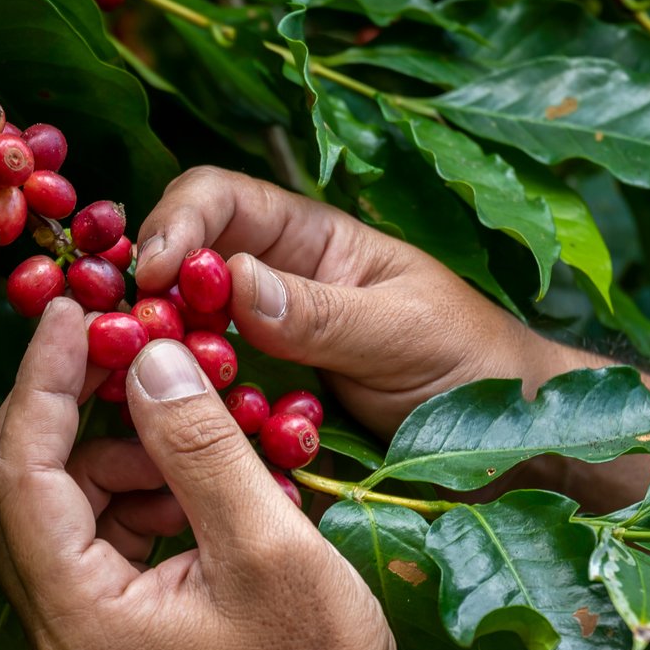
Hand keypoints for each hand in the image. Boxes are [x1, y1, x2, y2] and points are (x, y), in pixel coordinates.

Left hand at [0, 298, 480, 649]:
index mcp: (78, 618)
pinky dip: (131, 500)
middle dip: (62, 408)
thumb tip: (149, 354)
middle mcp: (56, 635)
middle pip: (15, 491)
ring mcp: (80, 644)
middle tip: (114, 343)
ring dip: (106, 456)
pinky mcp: (111, 644)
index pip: (20, 472)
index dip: (43, 381)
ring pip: (54, 515)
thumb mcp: (269, 549)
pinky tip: (192, 488)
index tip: (74, 311)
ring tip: (185, 429)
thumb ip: (200, 447)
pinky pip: (93, 547)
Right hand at [134, 166, 562, 438]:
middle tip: (130, 342)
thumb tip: (232, 280)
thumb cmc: (478, 367)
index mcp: (312, 242)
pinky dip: (182, 413)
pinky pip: (203, 402)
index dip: (177, 224)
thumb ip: (325, 311)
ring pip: (179, 337)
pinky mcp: (256, 412)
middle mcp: (273, 287)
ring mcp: (260, 353)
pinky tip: (174, 434)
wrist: (519, 450)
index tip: (155, 277)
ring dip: (157, 357)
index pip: (220, 199)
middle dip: (146, 294)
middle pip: (180, 265)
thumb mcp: (407, 332)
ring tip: (141, 391)